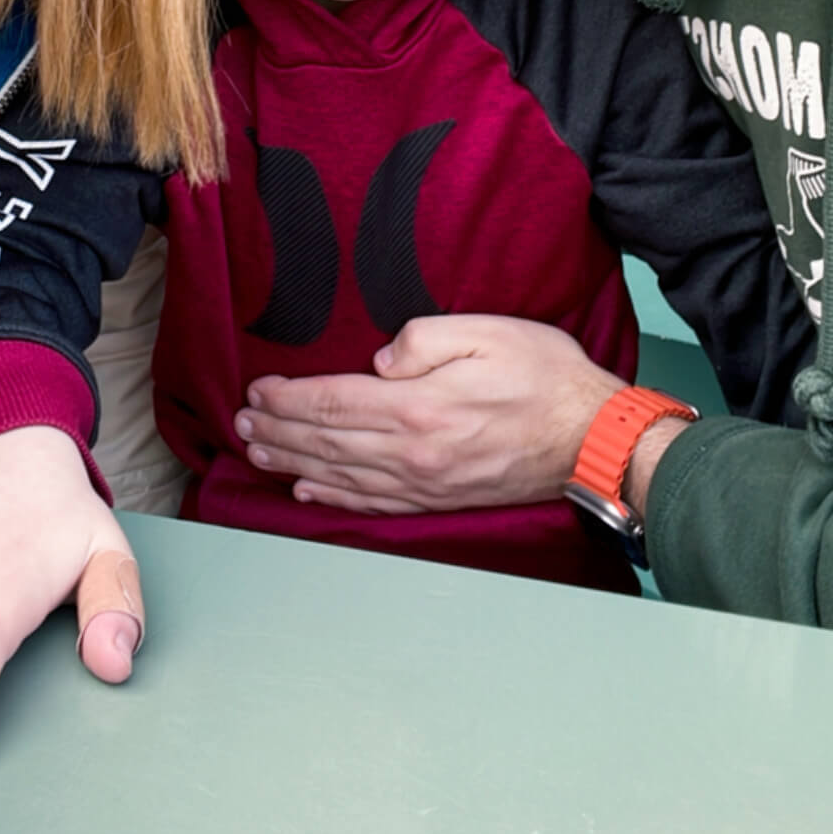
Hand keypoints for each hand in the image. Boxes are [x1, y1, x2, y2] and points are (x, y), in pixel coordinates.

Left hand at [235, 315, 622, 513]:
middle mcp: (412, 453)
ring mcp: (424, 484)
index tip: (256, 392)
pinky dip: (333, 497)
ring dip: (293, 462)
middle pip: (327, 442)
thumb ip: (423, 339)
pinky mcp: (438, 500)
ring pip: (341, 475)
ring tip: (257, 453)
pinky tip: (309, 491)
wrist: (591, 437)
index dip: (289, 399)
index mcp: (418, 407)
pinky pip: (372, 502)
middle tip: (240, 424)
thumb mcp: (486, 331)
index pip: (334, 403)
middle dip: (278, 432)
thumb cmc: (544, 376)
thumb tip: (378, 361)